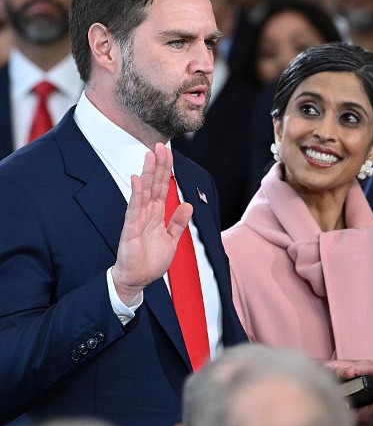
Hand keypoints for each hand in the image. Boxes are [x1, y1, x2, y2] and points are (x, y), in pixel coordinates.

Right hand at [112, 143, 192, 303]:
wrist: (138, 280)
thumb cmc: (150, 261)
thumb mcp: (171, 239)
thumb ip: (178, 222)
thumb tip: (188, 205)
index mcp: (157, 214)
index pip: (163, 187)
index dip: (167, 171)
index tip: (169, 153)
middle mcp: (147, 213)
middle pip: (154, 184)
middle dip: (158, 165)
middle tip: (160, 145)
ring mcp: (138, 219)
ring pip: (144, 191)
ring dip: (148, 173)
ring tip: (150, 155)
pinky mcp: (131, 229)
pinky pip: (134, 208)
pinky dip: (136, 194)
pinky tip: (137, 179)